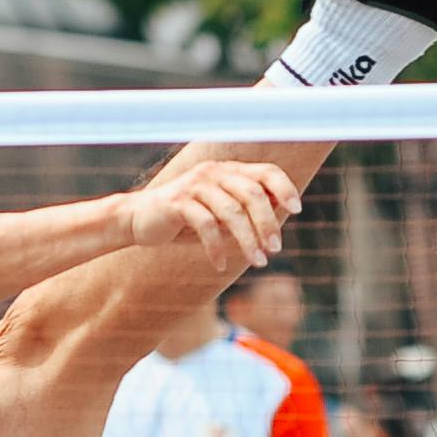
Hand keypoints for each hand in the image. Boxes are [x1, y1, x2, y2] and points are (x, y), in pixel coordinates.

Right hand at [124, 160, 297, 279]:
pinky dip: (217, 248)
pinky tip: (221, 266)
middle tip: (275, 249)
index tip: (297, 210)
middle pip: (252, 194)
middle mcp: (213, 172)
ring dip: (248, 240)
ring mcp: (194, 185)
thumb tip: (282, 211)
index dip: (284, 188)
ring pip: (232, 211)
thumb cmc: (186, 217)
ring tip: (258, 262)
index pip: (265, 171)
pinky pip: (206, 225)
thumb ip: (245, 208)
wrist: (139, 219)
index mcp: (228, 170)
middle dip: (267, 223)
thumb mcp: (220, 211)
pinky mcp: (177, 202)